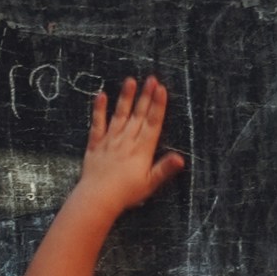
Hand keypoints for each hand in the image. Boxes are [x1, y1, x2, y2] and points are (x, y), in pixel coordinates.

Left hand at [69, 76, 186, 219]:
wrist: (98, 197)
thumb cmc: (126, 193)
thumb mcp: (150, 183)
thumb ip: (165, 168)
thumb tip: (181, 158)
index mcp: (142, 149)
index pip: (153, 122)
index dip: (158, 105)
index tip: (162, 89)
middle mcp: (127, 140)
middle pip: (139, 114)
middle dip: (146, 96)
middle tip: (152, 78)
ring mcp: (111, 140)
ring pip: (120, 114)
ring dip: (126, 97)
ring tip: (131, 80)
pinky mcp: (96, 143)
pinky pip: (97, 123)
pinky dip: (99, 109)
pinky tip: (101, 95)